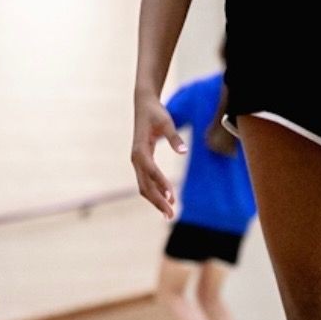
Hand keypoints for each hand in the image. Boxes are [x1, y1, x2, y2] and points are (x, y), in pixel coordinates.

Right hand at [131, 92, 184, 218]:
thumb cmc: (156, 112)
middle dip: (158, 201)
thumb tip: (184, 152)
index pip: (151, 171)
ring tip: (169, 213)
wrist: (144, 105)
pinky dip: (155, 191)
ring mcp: (137, 161)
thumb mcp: (167, 122)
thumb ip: (174, 137)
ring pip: (144, 186)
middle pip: (145, 185)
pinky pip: (146, 181)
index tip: (172, 197)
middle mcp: (136, 158)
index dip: (161, 184)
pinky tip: (166, 199)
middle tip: (171, 214)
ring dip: (156, 200)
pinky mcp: (141, 162)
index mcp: (140, 149)